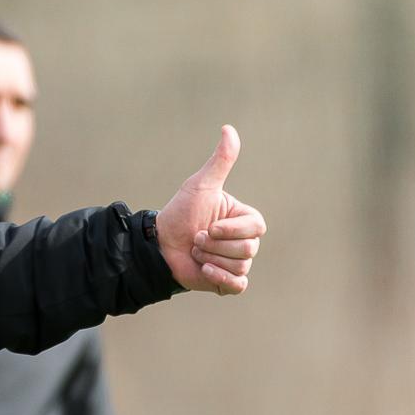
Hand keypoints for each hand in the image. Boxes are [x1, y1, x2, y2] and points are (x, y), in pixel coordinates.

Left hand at [156, 125, 265, 294]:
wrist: (158, 244)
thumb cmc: (180, 213)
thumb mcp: (201, 186)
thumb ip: (220, 161)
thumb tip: (228, 128)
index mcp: (244, 220)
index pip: (255, 228)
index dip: (229, 230)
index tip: (207, 226)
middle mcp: (244, 242)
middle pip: (248, 249)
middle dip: (214, 245)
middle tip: (196, 239)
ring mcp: (236, 263)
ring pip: (240, 267)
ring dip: (210, 259)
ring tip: (195, 251)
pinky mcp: (227, 283)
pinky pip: (238, 286)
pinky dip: (220, 279)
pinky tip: (203, 270)